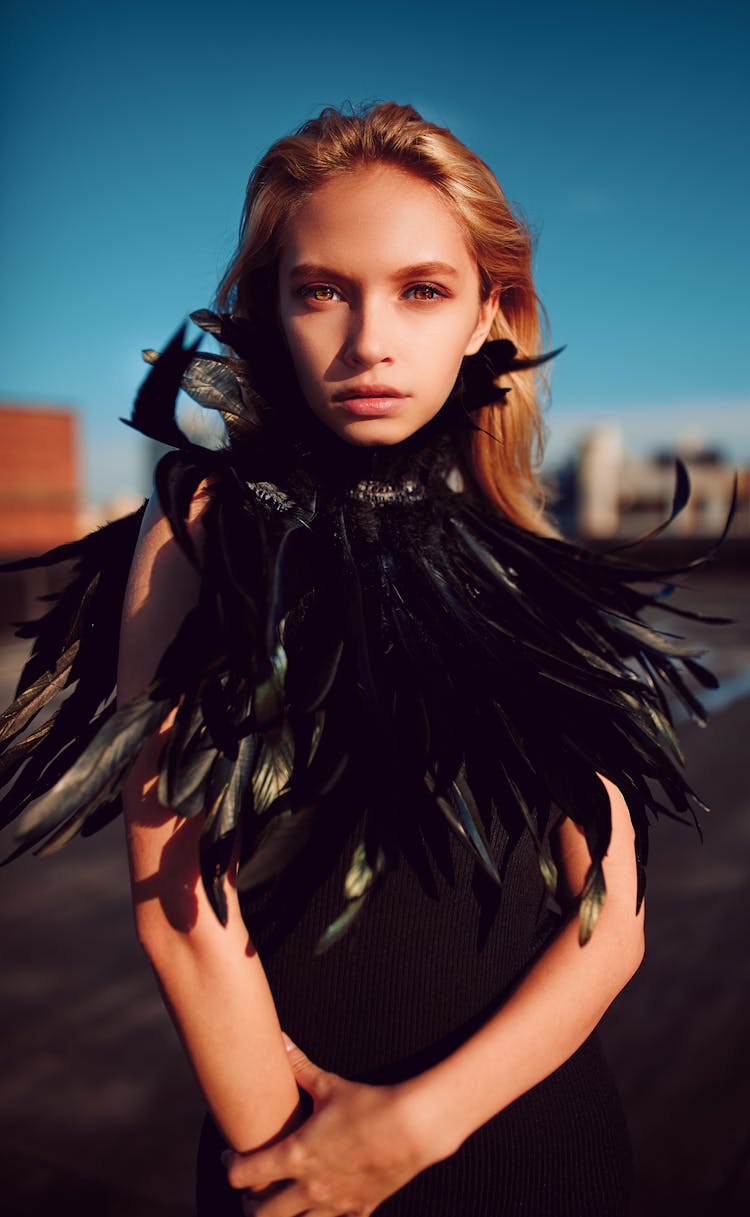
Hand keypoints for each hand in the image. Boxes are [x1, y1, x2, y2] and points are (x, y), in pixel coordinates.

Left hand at [222, 1036, 442, 1215]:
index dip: (230, 1167)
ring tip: (281, 1205)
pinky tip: (324, 1208)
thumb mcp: (330, 1085)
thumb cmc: (369, 1105)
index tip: (230, 1158)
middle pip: (261, 1216)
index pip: (244, 1174)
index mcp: (296, 1156)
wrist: (413, 1129)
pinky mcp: (359, 1210)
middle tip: (250, 1192)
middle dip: (250, 1205)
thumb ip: (300, 1067)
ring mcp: (335, 1205)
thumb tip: (279, 1037)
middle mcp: (309, 1187)